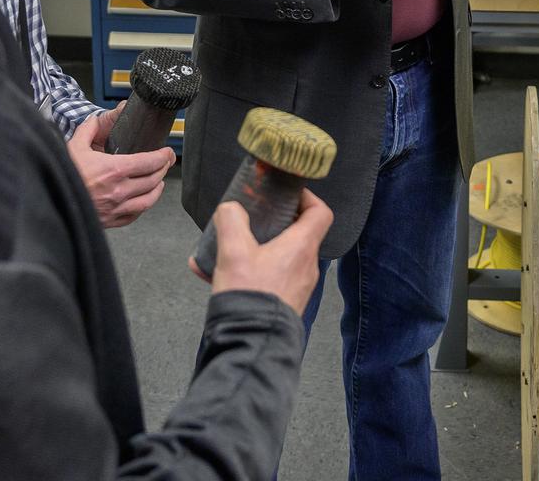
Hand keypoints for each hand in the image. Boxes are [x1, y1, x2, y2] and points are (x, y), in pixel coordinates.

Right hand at [67, 108, 175, 227]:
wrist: (49, 201)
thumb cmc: (61, 177)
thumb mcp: (73, 148)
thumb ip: (87, 131)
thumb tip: (94, 120)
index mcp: (114, 169)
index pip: (149, 162)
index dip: (163, 156)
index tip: (167, 152)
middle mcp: (119, 190)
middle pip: (153, 179)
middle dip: (163, 168)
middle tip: (166, 161)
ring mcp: (117, 208)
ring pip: (149, 199)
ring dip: (157, 188)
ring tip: (159, 180)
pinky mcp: (111, 221)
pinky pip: (135, 214)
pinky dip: (143, 206)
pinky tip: (143, 200)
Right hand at [191, 190, 332, 313]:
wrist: (253, 344)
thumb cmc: (250, 298)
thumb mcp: (233, 252)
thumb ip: (231, 221)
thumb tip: (231, 210)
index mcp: (301, 247)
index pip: (320, 212)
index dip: (306, 197)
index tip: (287, 194)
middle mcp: (306, 266)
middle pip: (297, 233)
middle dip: (272, 224)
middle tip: (251, 222)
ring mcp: (299, 286)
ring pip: (280, 257)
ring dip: (256, 250)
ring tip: (226, 253)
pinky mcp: (286, 302)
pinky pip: (271, 278)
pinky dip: (251, 272)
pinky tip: (218, 277)